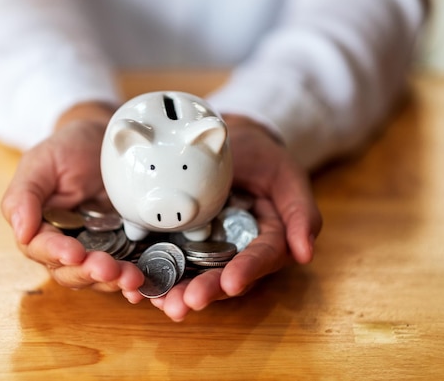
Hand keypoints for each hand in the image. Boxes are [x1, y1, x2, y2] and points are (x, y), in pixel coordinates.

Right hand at [0, 102, 144, 292]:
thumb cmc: (67, 148)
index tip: (74, 253)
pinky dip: (131, 280)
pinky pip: (124, 269)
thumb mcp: (40, 162)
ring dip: (113, 280)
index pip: (41, 249)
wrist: (105, 140)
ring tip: (131, 278)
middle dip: (88, 272)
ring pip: (97, 276)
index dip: (56, 254)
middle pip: (70, 271)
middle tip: (108, 268)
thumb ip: (23, 195)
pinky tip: (141, 283)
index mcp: (39, 227)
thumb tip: (20, 231)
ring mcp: (95, 248)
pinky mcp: (122, 247)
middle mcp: (64, 244)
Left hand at [148, 114, 321, 320]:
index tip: (231, 284)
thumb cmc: (261, 156)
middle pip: (224, 276)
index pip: (261, 258)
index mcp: (267, 240)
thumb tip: (306, 254)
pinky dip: (155, 274)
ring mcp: (207, 248)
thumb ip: (300, 211)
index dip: (247, 271)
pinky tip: (138, 286)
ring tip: (158, 302)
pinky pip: (169, 259)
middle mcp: (237, 251)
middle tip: (183, 303)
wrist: (226, 140)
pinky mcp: (180, 241)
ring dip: (176, 291)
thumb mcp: (285, 174)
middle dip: (205, 291)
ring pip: (195, 275)